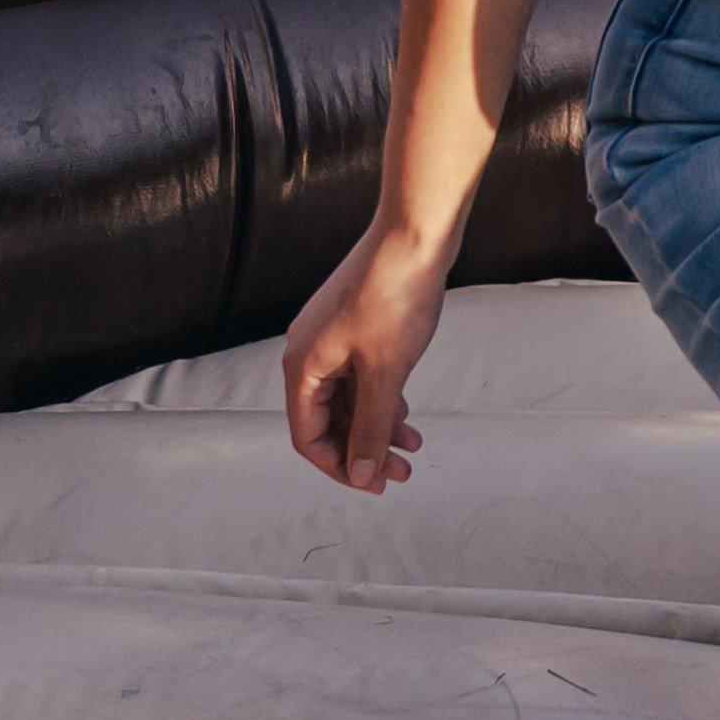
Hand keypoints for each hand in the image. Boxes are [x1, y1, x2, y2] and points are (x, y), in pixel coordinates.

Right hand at [279, 219, 453, 493]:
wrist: (416, 234)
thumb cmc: (396, 298)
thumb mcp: (386, 373)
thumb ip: (371, 428)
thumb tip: (361, 474)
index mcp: (302, 367)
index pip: (307, 436)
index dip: (339, 466)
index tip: (375, 485)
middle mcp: (308, 353)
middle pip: (329, 419)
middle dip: (365, 450)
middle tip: (402, 473)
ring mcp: (331, 337)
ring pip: (349, 398)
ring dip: (378, 426)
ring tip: (414, 448)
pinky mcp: (355, 324)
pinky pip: (361, 375)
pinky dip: (383, 397)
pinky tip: (408, 415)